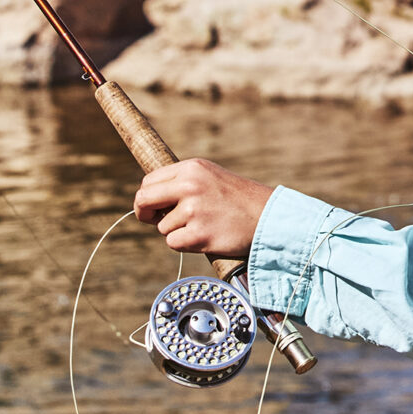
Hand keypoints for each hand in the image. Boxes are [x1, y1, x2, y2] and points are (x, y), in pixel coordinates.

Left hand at [134, 158, 274, 260]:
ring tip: (203, 226)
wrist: (269, 216)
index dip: (148, 198)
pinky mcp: (199, 234)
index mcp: (191, 168)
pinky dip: (185, 244)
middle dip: (146, 214)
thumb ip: (181, 183)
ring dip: (177, 231)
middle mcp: (189, 186)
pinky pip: (173, 243)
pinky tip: (205, 237)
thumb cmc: (238, 199)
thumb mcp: (210, 177)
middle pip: (143, 200)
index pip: (148, 182)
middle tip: (157, 221)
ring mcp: (194, 210)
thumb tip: (149, 200)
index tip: (155, 208)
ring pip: (162, 227)